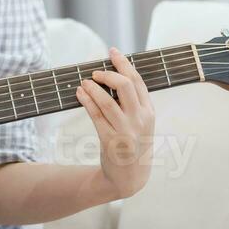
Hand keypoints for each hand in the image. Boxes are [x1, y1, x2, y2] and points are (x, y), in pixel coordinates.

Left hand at [76, 47, 156, 198]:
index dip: (124, 63)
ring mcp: (125, 131)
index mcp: (149, 112)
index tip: (113, 51)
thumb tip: (115, 75)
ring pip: (107, 101)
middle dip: (108, 73)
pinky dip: (86, 102)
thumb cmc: (133, 144)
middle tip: (95, 72)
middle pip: (125, 86)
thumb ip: (134, 102)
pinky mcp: (110, 140)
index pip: (137, 81)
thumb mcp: (141, 122)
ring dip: (93, 88)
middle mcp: (140, 119)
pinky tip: (80, 93)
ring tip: (83, 82)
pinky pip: (96, 116)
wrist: (130, 177)